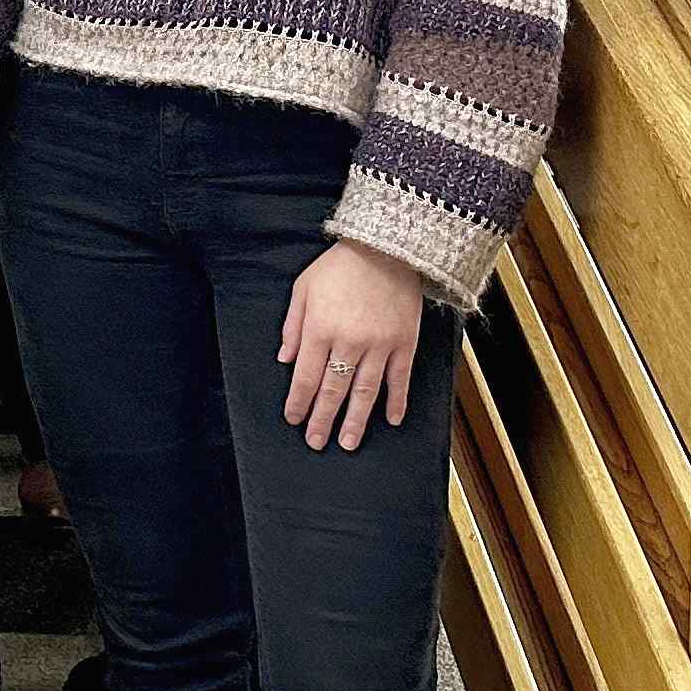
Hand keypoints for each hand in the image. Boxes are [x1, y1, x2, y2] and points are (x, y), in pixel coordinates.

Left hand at [279, 239, 426, 450]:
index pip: (306, 377)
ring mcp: (380, 345)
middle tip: (316, 442)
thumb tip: (285, 361)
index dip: (298, 402)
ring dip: (356, 421)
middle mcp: (349, 341)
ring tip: (348, 443)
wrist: (387, 247)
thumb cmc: (340, 266)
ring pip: (365, 392)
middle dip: (322, 420)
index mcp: (320, 328)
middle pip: (333, 391)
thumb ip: (292, 327)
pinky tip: (390, 420)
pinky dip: (396, 401)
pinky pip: (400, 379)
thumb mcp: (304, 289)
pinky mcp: (405, 342)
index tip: (294, 420)